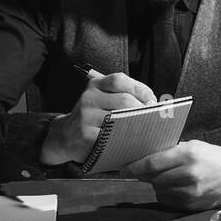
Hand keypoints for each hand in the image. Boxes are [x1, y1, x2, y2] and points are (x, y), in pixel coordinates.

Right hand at [38, 70, 156, 165]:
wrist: (66, 135)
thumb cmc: (92, 115)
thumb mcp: (102, 98)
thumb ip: (122, 95)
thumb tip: (153, 103)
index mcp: (95, 85)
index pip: (120, 80)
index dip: (140, 89)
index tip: (152, 100)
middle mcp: (89, 97)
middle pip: (124, 100)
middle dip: (143, 109)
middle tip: (154, 118)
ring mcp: (86, 116)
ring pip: (120, 119)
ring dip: (138, 124)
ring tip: (147, 128)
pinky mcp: (86, 135)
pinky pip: (112, 136)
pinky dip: (126, 138)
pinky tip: (133, 140)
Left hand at [122, 141, 220, 211]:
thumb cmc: (209, 156)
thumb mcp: (191, 146)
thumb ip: (169, 151)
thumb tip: (142, 157)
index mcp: (187, 155)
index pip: (152, 163)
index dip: (135, 167)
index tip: (124, 169)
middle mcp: (189, 174)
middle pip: (154, 178)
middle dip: (145, 175)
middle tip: (142, 171)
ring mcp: (191, 191)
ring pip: (159, 189)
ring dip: (157, 184)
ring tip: (166, 177)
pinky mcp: (191, 204)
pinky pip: (167, 200)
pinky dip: (165, 193)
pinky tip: (173, 186)